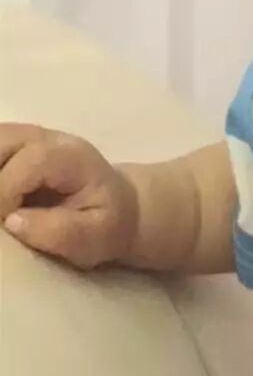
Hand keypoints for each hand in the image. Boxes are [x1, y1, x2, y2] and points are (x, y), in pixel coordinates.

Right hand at [0, 123, 138, 269]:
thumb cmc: (105, 223)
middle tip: (0, 214)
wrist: (117, 206)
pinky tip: (1, 196)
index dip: (6, 192)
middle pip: (4, 141)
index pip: (31, 161)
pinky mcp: (18, 144)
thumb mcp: (95, 237)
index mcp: (73, 158)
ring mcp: (32, 137)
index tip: (5, 222)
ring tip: (1, 206)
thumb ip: (60, 232)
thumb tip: (12, 222)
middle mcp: (50, 139)